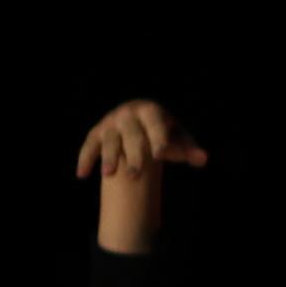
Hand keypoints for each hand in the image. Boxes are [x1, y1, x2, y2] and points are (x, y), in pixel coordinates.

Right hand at [74, 99, 210, 184]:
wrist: (139, 120)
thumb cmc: (163, 132)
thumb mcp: (178, 138)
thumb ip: (189, 149)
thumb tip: (203, 159)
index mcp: (150, 111)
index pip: (154, 124)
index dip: (156, 138)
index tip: (159, 155)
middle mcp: (128, 114)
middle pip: (131, 134)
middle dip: (133, 154)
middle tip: (135, 175)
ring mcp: (111, 123)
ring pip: (108, 139)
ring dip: (108, 156)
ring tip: (108, 175)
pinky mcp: (97, 133)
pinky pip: (89, 145)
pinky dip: (85, 159)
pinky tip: (82, 175)